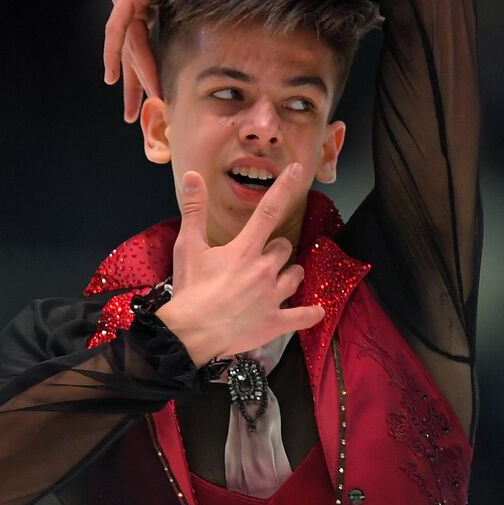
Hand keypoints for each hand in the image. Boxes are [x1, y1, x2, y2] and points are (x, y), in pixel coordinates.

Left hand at [103, 0, 216, 122]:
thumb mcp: (191, 7)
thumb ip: (184, 28)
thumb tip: (196, 55)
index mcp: (144, 5)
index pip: (138, 49)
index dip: (141, 78)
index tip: (145, 104)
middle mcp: (130, 3)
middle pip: (128, 54)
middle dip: (132, 87)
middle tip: (133, 117)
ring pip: (128, 48)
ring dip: (138, 76)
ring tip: (147, 101)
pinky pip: (120, 31)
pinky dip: (116, 54)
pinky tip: (113, 76)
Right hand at [156, 164, 325, 365]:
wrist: (190, 334)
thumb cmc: (189, 290)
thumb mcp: (187, 247)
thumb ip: (194, 211)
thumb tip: (193, 176)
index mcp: (245, 250)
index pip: (268, 211)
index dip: (284, 188)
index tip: (296, 170)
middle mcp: (264, 270)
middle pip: (284, 248)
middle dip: (276, 250)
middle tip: (259, 259)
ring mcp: (272, 297)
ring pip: (296, 276)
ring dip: (290, 274)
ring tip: (278, 280)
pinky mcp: (275, 323)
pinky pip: (303, 316)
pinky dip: (310, 314)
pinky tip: (315, 311)